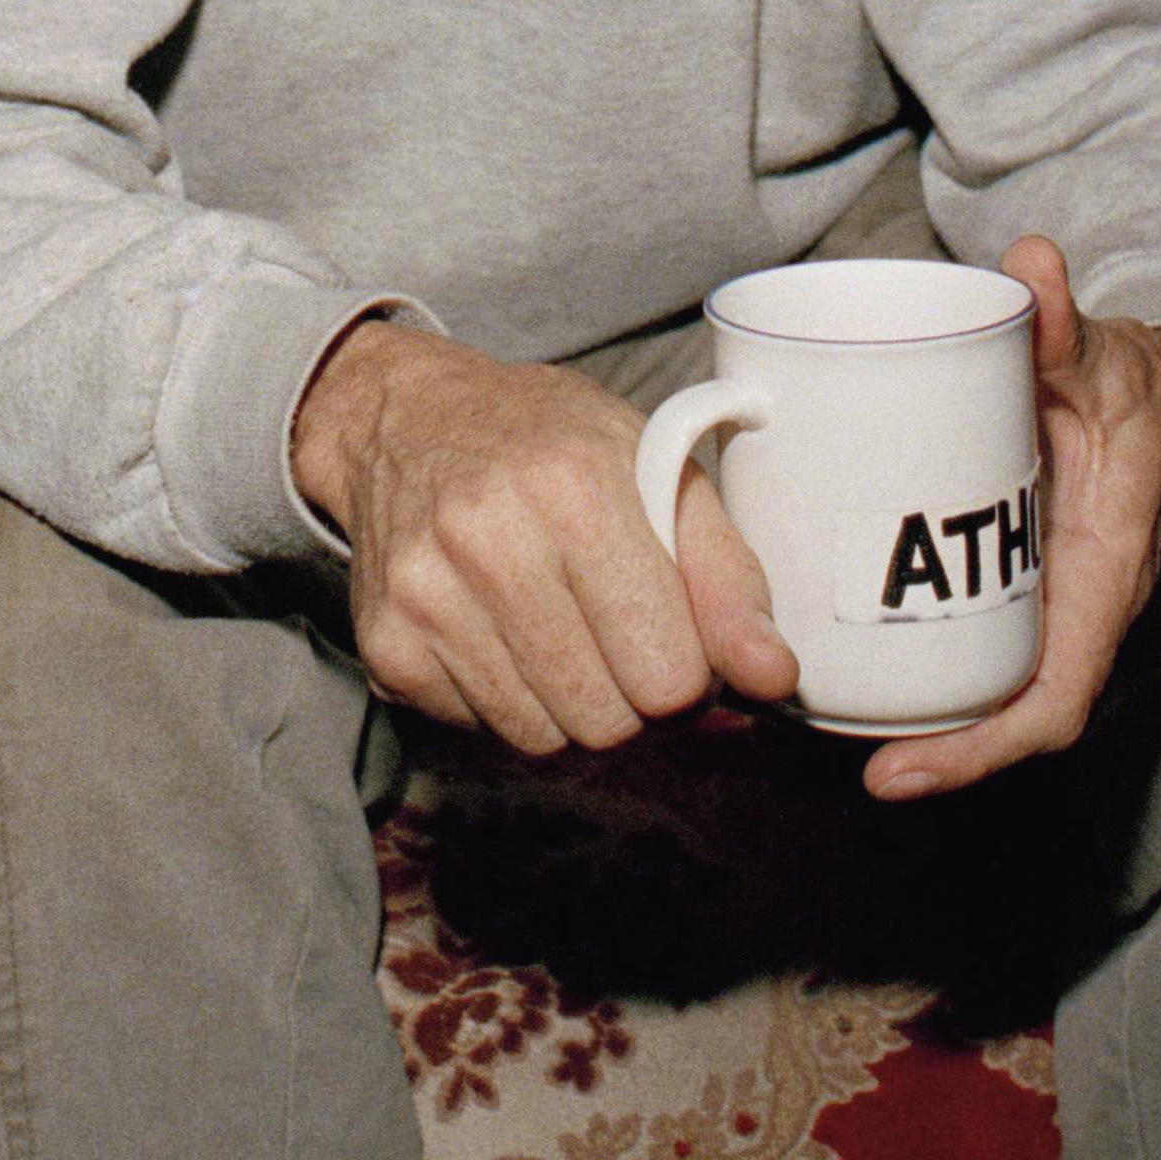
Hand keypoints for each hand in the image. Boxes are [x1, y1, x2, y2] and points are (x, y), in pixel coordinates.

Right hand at [293, 318, 798, 753]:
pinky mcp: (385, 643)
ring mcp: (426, 595)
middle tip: (615, 635)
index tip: (670, 631)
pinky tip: (497, 632)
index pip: (670, 674)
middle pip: (609, 720)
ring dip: (568, 703)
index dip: (689, 669)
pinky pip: (481, 731)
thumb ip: (729, 577)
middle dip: (629, 694)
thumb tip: (776, 681)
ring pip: (544, 739)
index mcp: (576, 488)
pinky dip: (504, 699)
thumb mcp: (659, 472)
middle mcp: (489, 539)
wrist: (407, 420)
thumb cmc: (551, 444)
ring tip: (556, 630)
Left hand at [864, 236, 1160, 802]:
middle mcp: (1078, 611)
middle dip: (921, 750)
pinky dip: (919, 663)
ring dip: (912, 717)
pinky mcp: (1023, 586)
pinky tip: (845, 654)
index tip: (896, 773)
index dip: (979, 750)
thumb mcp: (1108, 355)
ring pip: (984, 687)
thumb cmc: (1151, 387)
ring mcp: (1050, 606)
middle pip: (1002, 714)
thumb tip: (1028, 266)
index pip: (1053, 700)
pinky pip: (976, 645)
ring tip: (812, 720)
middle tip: (813, 746)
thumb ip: (1063, 319)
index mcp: (1107, 576)